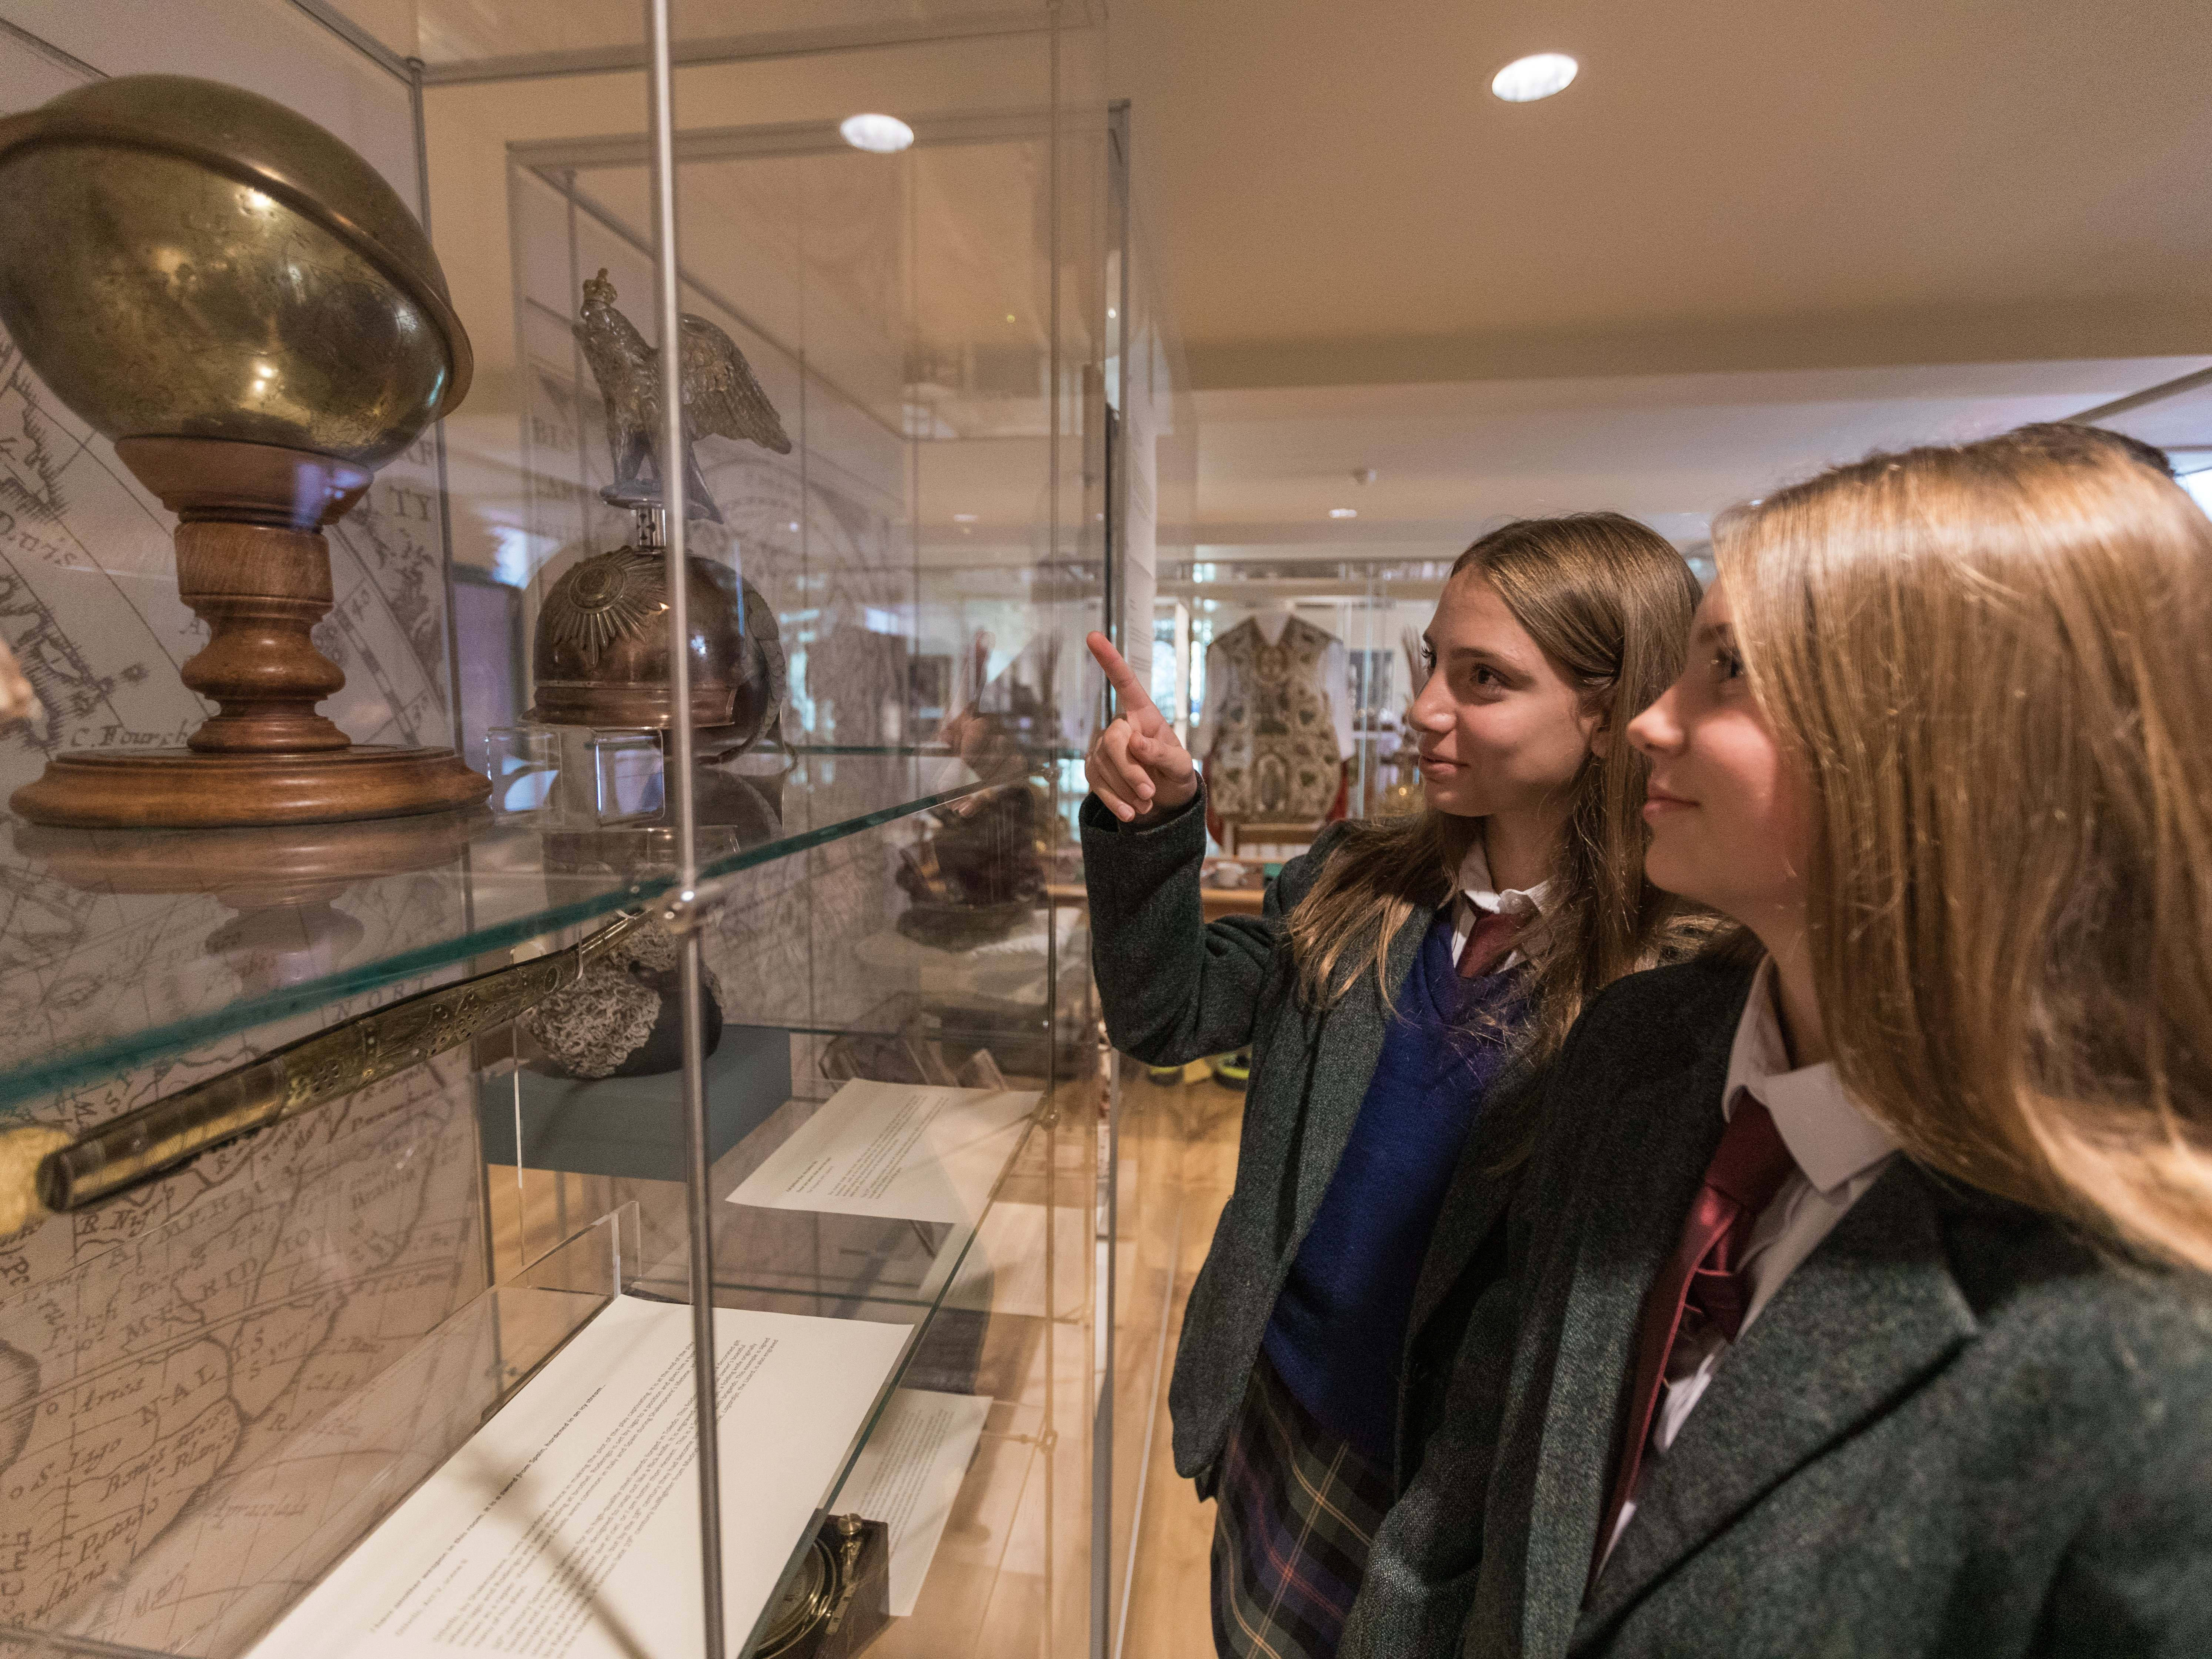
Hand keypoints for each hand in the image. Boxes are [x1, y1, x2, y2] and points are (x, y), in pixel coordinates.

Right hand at [1085, 631, 1196, 821]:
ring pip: (1103, 765)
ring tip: (1147, 804)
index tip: (1093, 636)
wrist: (1166, 801)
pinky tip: (1131, 815)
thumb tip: (1136, 743)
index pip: (1125, 683)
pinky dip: (1114, 802)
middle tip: (1149, 792)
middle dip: (1129, 769)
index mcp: (1143, 715)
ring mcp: (1103, 749)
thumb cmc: (1176, 774)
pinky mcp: (1094, 772)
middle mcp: (1120, 727)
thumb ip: (1163, 752)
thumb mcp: (1181, 765)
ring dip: (1125, 790)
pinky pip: (1097, 785)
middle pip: (1112, 741)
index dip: (1110, 660)